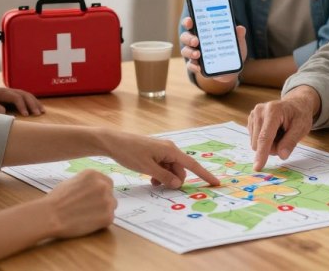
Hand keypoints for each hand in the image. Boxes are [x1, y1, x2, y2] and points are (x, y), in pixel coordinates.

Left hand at [0, 82, 44, 116]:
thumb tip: (3, 111)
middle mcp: (10, 91)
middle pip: (25, 95)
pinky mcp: (14, 96)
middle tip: (38, 114)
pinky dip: (34, 102)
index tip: (26, 115)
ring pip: (28, 95)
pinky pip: (27, 97)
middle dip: (32, 104)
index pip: (16, 97)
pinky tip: (39, 108)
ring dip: (35, 103)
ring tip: (42, 112)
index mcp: (2, 93)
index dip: (22, 105)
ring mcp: (13, 93)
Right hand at [47, 170, 116, 237]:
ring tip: (87, 216)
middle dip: (103, 201)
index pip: (107, 182)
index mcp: (94, 174)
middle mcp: (103, 185)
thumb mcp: (72, 181)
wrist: (50, 215)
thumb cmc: (56, 199)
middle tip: (90, 209)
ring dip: (103, 211)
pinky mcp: (108, 216)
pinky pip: (109, 218)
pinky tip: (88, 222)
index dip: (100, 191)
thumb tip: (94, 187)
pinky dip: (101, 222)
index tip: (93, 198)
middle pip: (110, 194)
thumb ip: (87, 183)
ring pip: (111, 206)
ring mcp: (107, 200)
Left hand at [104, 131, 221, 188]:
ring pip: (171, 170)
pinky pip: (164, 167)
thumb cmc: (130, 153)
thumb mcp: (147, 168)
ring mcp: (162, 151)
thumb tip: (178, 184)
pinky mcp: (155, 154)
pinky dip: (160, 174)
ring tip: (151, 181)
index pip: (192, 165)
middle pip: (180, 170)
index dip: (205, 175)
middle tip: (159, 185)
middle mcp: (169, 149)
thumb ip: (164, 177)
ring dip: (165, 178)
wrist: (113, 142)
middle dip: (174, 180)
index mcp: (170, 150)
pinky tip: (150, 178)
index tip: (215, 183)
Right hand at [179, 16, 246, 78]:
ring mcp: (194, 54)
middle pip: (185, 37)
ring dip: (190, 52)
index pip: (191, 24)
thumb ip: (238, 35)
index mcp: (203, 31)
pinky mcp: (196, 66)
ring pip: (185, 51)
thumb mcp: (237, 42)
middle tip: (196, 41)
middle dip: (189, 38)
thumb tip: (240, 29)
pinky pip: (190, 66)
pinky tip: (199, 67)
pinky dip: (194, 66)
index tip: (190, 21)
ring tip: (198, 54)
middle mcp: (195, 41)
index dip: (188, 21)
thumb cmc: (231, 50)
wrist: (232, 69)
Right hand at [247, 87, 319, 170]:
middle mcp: (259, 111)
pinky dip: (265, 140)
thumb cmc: (299, 115)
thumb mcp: (301, 128)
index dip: (262, 153)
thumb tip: (282, 155)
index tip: (258, 167)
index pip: (265, 137)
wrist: (295, 104)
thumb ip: (291, 142)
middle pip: (259, 142)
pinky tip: (273, 131)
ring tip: (279, 132)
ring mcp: (253, 114)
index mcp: (272, 111)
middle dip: (272, 147)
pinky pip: (254, 139)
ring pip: (256, 143)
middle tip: (285, 137)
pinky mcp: (250, 119)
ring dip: (269, 143)